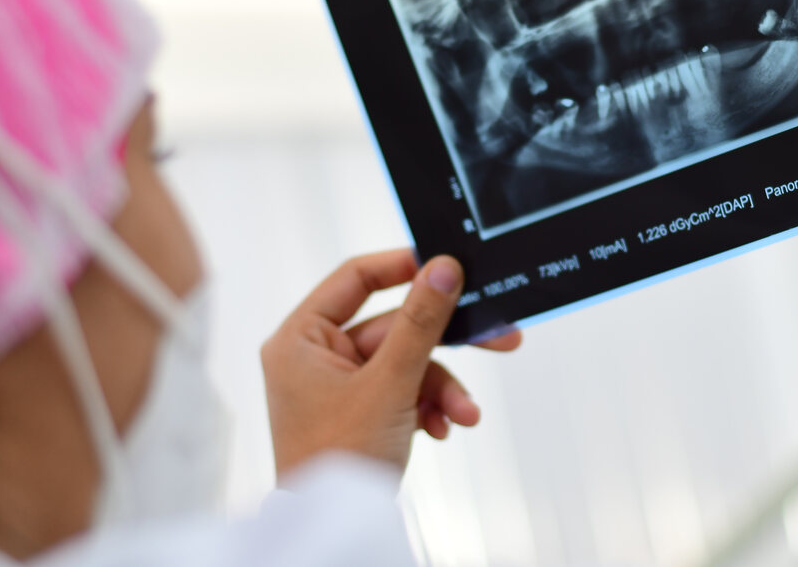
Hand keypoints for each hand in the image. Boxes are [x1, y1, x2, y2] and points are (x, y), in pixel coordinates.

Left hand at [261, 250, 520, 477]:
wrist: (339, 533)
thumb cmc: (338, 461)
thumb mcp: (389, 384)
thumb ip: (420, 322)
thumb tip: (442, 268)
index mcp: (300, 338)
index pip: (354, 279)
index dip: (402, 267)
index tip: (445, 265)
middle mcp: (315, 357)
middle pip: (394, 327)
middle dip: (444, 348)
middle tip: (496, 336)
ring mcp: (338, 386)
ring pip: (407, 364)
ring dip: (441, 389)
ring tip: (464, 415)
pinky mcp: (360, 412)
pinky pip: (404, 391)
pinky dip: (429, 407)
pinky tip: (442, 429)